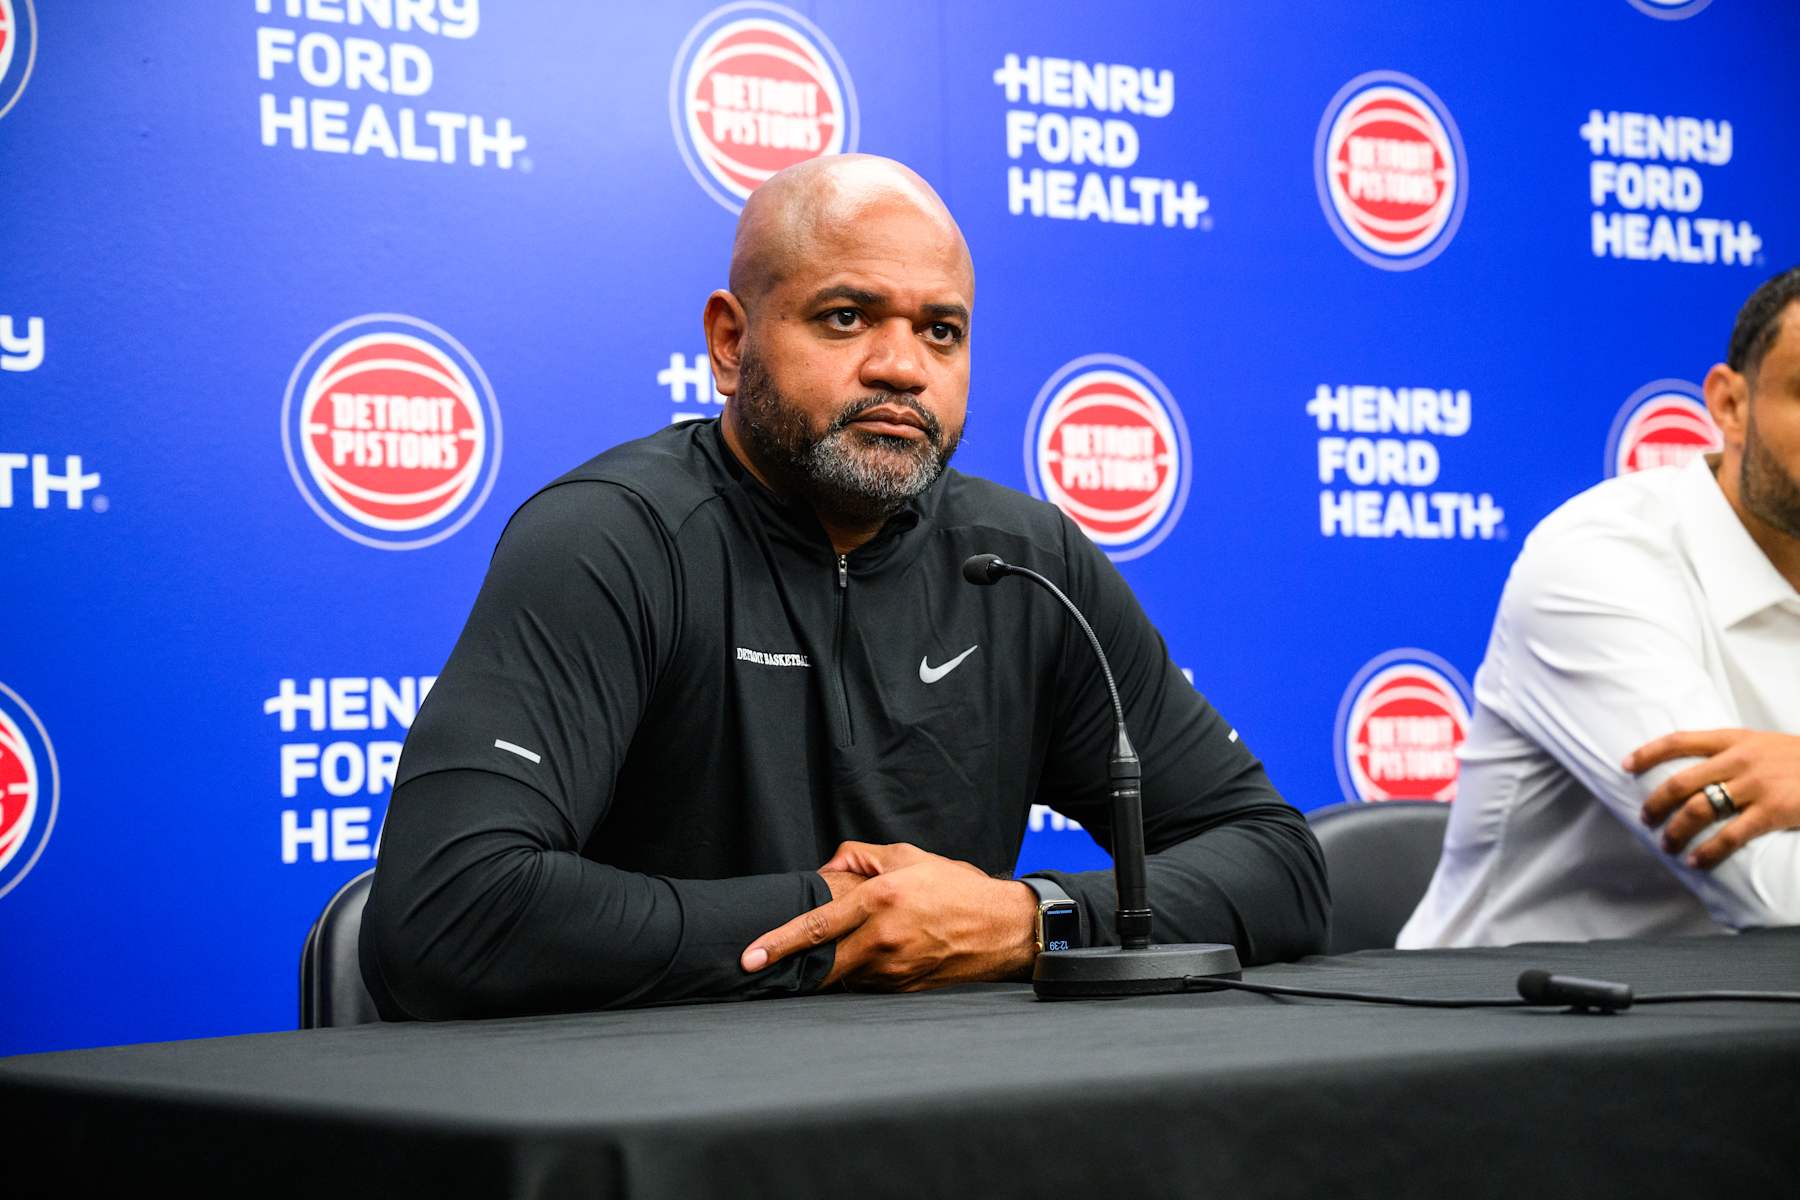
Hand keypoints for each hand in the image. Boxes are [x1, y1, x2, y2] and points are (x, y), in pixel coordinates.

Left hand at [741, 842, 1037, 990]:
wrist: (1004, 927)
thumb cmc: (956, 887)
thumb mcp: (908, 856)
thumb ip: (860, 856)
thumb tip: (826, 869)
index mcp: (880, 901)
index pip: (816, 927)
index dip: (777, 944)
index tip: (749, 958)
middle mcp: (883, 940)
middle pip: (822, 965)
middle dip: (794, 970)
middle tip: (769, 968)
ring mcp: (895, 970)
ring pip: (845, 976)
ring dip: (833, 968)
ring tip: (836, 953)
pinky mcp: (906, 990)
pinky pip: (869, 985)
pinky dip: (860, 974)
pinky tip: (867, 960)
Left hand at [1627, 729, 1799, 868]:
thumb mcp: (1765, 744)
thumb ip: (1732, 753)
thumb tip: (1697, 770)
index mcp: (1736, 739)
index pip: (1680, 740)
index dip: (1649, 753)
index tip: (1626, 765)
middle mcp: (1740, 760)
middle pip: (1680, 781)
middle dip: (1655, 802)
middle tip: (1645, 818)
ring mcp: (1755, 786)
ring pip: (1698, 810)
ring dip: (1676, 831)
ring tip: (1667, 845)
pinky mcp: (1772, 811)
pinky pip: (1729, 835)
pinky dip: (1708, 851)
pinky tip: (1697, 861)